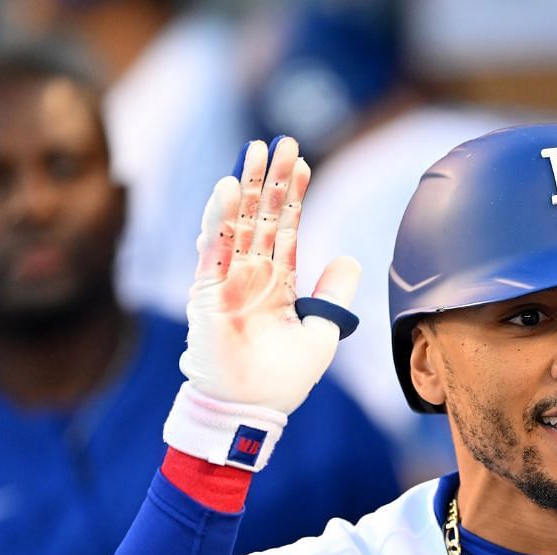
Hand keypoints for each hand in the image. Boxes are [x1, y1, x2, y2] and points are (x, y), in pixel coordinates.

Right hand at [180, 137, 359, 414]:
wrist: (251, 411)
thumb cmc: (281, 379)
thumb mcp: (322, 332)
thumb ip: (333, 294)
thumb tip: (349, 257)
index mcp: (275, 282)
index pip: (285, 229)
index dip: (292, 196)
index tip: (301, 161)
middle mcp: (249, 276)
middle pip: (261, 217)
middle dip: (270, 179)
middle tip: (279, 140)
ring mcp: (227, 282)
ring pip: (237, 224)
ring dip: (244, 186)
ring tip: (253, 151)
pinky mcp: (207, 294)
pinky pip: (214, 250)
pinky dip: (220, 218)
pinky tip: (228, 188)